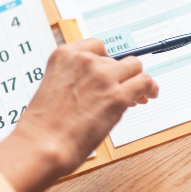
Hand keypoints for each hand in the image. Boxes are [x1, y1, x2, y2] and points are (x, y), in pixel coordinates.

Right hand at [0, 38, 158, 191]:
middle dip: (121, 76)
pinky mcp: (117, 96)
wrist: (40, 145)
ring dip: (137, 80)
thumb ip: (74, 81)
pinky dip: (150, 88)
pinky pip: (145, 82)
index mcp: (64, 55)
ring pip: (135, 67)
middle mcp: (85, 61)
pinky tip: (150, 95)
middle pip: (117, 60)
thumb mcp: (53, 89)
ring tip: (139, 95)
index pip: (96, 46)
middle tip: (124, 91)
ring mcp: (103, 77)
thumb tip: (98, 88)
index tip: (111, 71)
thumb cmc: (42, 127)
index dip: (107, 60)